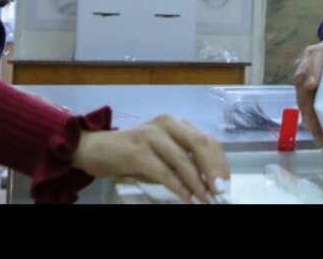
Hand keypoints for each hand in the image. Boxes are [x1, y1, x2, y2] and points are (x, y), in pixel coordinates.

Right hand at [72, 115, 229, 203]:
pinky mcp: (137, 151)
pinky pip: (164, 171)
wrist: (95, 149)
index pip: (208, 140)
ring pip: (184, 159)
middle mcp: (167, 124)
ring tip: (206, 199)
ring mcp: (151, 135)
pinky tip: (186, 198)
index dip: (220, 163)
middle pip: (201, 145)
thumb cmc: (134, 154)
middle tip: (221, 192)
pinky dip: (178, 187)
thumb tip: (209, 183)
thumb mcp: (163, 153)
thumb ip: (184, 162)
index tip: (226, 184)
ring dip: (197, 183)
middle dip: (214, 170)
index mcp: (178, 124)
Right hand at [293, 39, 322, 146]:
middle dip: (307, 102)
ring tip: (318, 134)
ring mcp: (304, 75)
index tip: (311, 86)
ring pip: (301, 95)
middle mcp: (309, 60)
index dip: (312, 71)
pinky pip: (305, 104)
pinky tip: (318, 133)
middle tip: (312, 122)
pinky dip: (311, 119)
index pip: (315, 56)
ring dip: (308, 116)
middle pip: (302, 79)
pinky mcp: (304, 89)